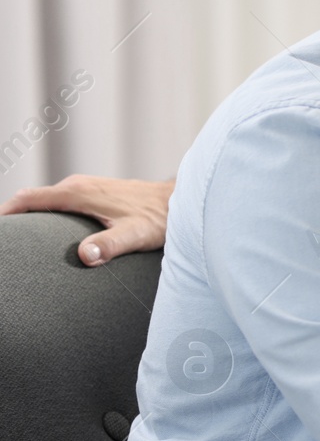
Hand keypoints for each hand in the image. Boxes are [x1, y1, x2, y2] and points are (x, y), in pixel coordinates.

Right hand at [0, 175, 173, 265]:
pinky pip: (60, 202)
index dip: (5, 213)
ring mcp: (86, 187)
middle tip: (4, 244)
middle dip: (12, 217)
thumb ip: (110, 245)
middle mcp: (78, 185)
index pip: (28, 199)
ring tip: (15, 240)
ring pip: (46, 200)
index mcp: (78, 192)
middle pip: (32, 199)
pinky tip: (46, 232)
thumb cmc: (160, 218)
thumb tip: (85, 255)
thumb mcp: (135, 235)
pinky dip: (46, 214)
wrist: (182, 201)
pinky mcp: (95, 193)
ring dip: (29, 216)